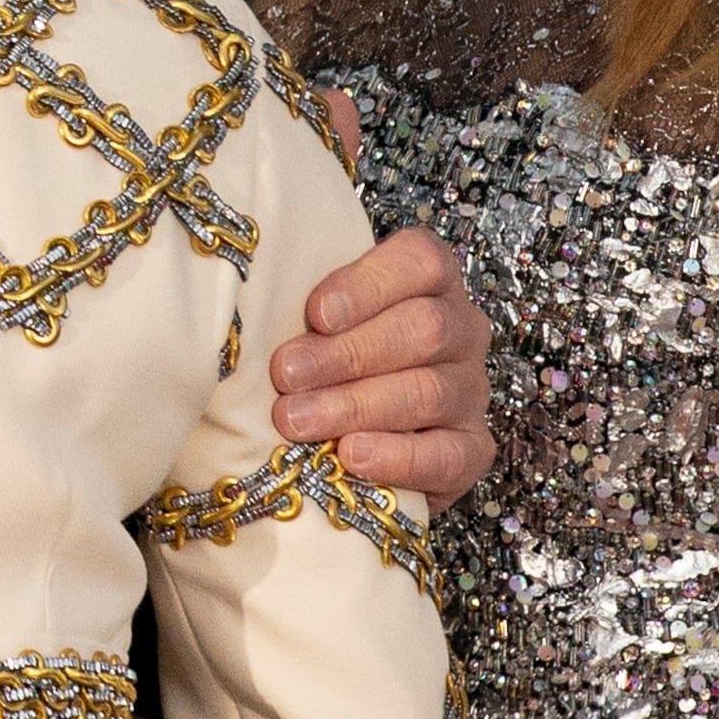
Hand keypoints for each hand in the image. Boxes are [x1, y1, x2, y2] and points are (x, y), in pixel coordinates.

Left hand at [269, 221, 493, 507]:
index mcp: (429, 280)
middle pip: (424, 328)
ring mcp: (469, 390)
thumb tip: (248, 313)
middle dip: (348, 353)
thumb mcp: (309, 321)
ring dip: (356, 405)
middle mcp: (461, 329)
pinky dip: (396, 457)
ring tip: (297, 422)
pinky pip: (446, 455)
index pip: (419, 261)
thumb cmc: (319, 358)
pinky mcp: (470, 449)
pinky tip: (350, 456)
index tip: (314, 314)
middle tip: (287, 375)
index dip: (368, 285)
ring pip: (428, 391)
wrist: (351, 440)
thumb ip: (297, 307)